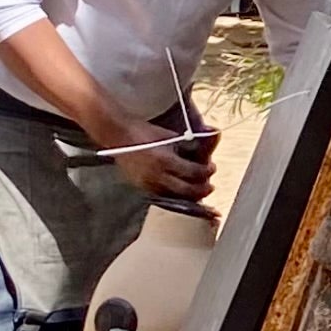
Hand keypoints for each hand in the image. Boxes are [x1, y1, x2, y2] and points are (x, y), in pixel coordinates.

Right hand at [103, 120, 217, 204]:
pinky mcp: (141, 186)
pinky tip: (181, 192)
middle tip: (210, 187)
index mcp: (165, 160)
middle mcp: (156, 175)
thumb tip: (205, 150)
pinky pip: (162, 196)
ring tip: (198, 192)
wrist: (119, 136)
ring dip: (189, 196)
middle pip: (185, 190)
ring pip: (174, 197)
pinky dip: (174, 195)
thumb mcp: (170, 136)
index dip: (205, 172)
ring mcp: (147, 183)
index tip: (212, 168)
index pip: (192, 172)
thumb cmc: (146, 133)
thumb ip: (187, 146)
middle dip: (201, 190)